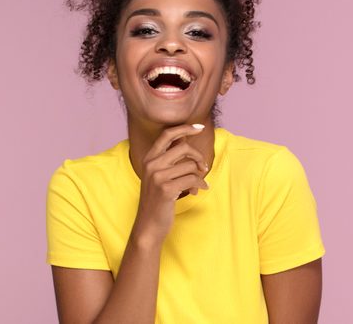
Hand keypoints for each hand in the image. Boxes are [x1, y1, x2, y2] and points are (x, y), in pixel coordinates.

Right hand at [131, 124, 209, 244]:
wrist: (148, 226)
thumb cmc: (157, 200)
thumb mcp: (159, 176)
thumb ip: (169, 160)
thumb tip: (185, 142)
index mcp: (149, 158)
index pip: (167, 135)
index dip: (185, 128)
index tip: (200, 127)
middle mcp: (151, 164)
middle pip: (183, 148)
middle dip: (198, 156)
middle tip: (203, 166)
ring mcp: (157, 176)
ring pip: (190, 165)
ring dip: (199, 175)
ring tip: (197, 185)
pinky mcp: (166, 188)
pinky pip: (192, 179)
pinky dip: (200, 184)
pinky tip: (198, 191)